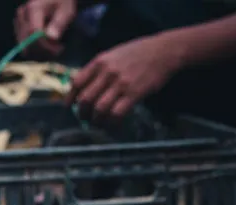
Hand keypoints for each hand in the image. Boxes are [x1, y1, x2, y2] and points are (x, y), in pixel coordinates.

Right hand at [14, 0, 77, 56]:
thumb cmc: (61, 3)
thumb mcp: (66, 10)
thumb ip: (59, 23)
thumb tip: (51, 37)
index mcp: (33, 9)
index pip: (33, 32)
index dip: (44, 44)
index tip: (58, 49)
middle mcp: (22, 15)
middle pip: (26, 40)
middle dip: (43, 50)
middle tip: (59, 50)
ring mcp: (18, 22)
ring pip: (24, 45)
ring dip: (40, 51)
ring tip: (55, 47)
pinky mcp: (18, 28)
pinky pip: (24, 45)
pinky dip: (35, 49)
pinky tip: (47, 45)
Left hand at [65, 33, 183, 121]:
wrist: (166, 50)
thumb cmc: (139, 52)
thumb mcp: (113, 54)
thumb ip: (98, 69)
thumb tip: (82, 86)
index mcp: (99, 62)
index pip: (77, 83)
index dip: (70, 98)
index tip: (69, 107)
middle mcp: (107, 72)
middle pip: (85, 99)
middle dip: (82, 114)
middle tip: (85, 119)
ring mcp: (121, 83)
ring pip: (99, 109)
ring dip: (96, 121)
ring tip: (99, 124)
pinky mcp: (134, 93)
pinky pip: (116, 113)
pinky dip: (112, 123)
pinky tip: (113, 125)